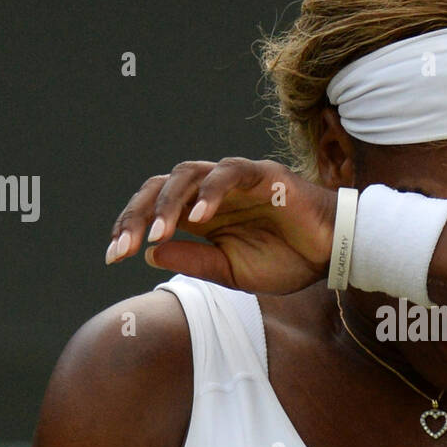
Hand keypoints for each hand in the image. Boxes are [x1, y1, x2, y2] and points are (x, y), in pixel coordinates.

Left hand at [106, 158, 336, 294]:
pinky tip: (199, 218)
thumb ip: (195, 261)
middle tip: (121, 248)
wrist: (333, 254)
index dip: (128, 229)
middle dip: (135, 216)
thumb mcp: (232, 273)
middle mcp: (211, 192)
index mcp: (201, 214)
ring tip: (156, 235)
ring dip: (167, 205)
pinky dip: (211, 192)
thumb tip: (149, 252)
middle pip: (159, 188)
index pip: (152, 210)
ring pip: (186, 175)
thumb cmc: (287, 260)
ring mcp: (234, 180)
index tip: (112, 257)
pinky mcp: (263, 174)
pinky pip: (229, 173)